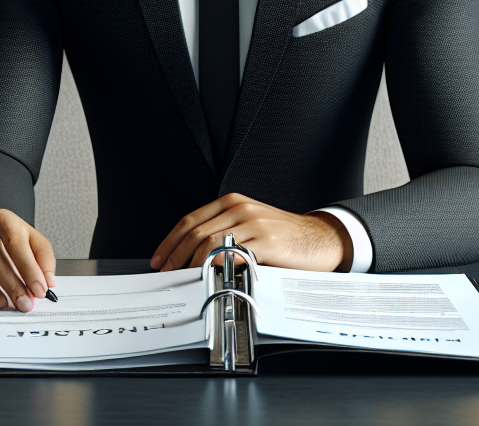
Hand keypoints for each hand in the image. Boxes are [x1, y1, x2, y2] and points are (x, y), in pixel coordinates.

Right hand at [0, 209, 56, 312]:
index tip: (39, 290)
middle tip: (24, 303)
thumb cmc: (8, 238)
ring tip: (2, 305)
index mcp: (3, 218)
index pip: (15, 242)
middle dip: (11, 284)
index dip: (28, 268)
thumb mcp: (30, 238)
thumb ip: (42, 257)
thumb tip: (48, 281)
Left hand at [150, 194, 352, 272]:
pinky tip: (208, 277)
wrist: (318, 238)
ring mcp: (253, 223)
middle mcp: (240, 208)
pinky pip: (233, 253)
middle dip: (175, 254)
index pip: (191, 219)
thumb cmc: (283, 236)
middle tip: (165, 272)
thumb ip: (225, 231)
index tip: (160, 257)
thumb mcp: (250, 224)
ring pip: (210, 242)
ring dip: (191, 262)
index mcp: (233, 202)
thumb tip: (191, 255)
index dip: (171, 240)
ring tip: (183, 278)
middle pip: (196, 231)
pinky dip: (216, 266)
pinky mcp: (266, 241)